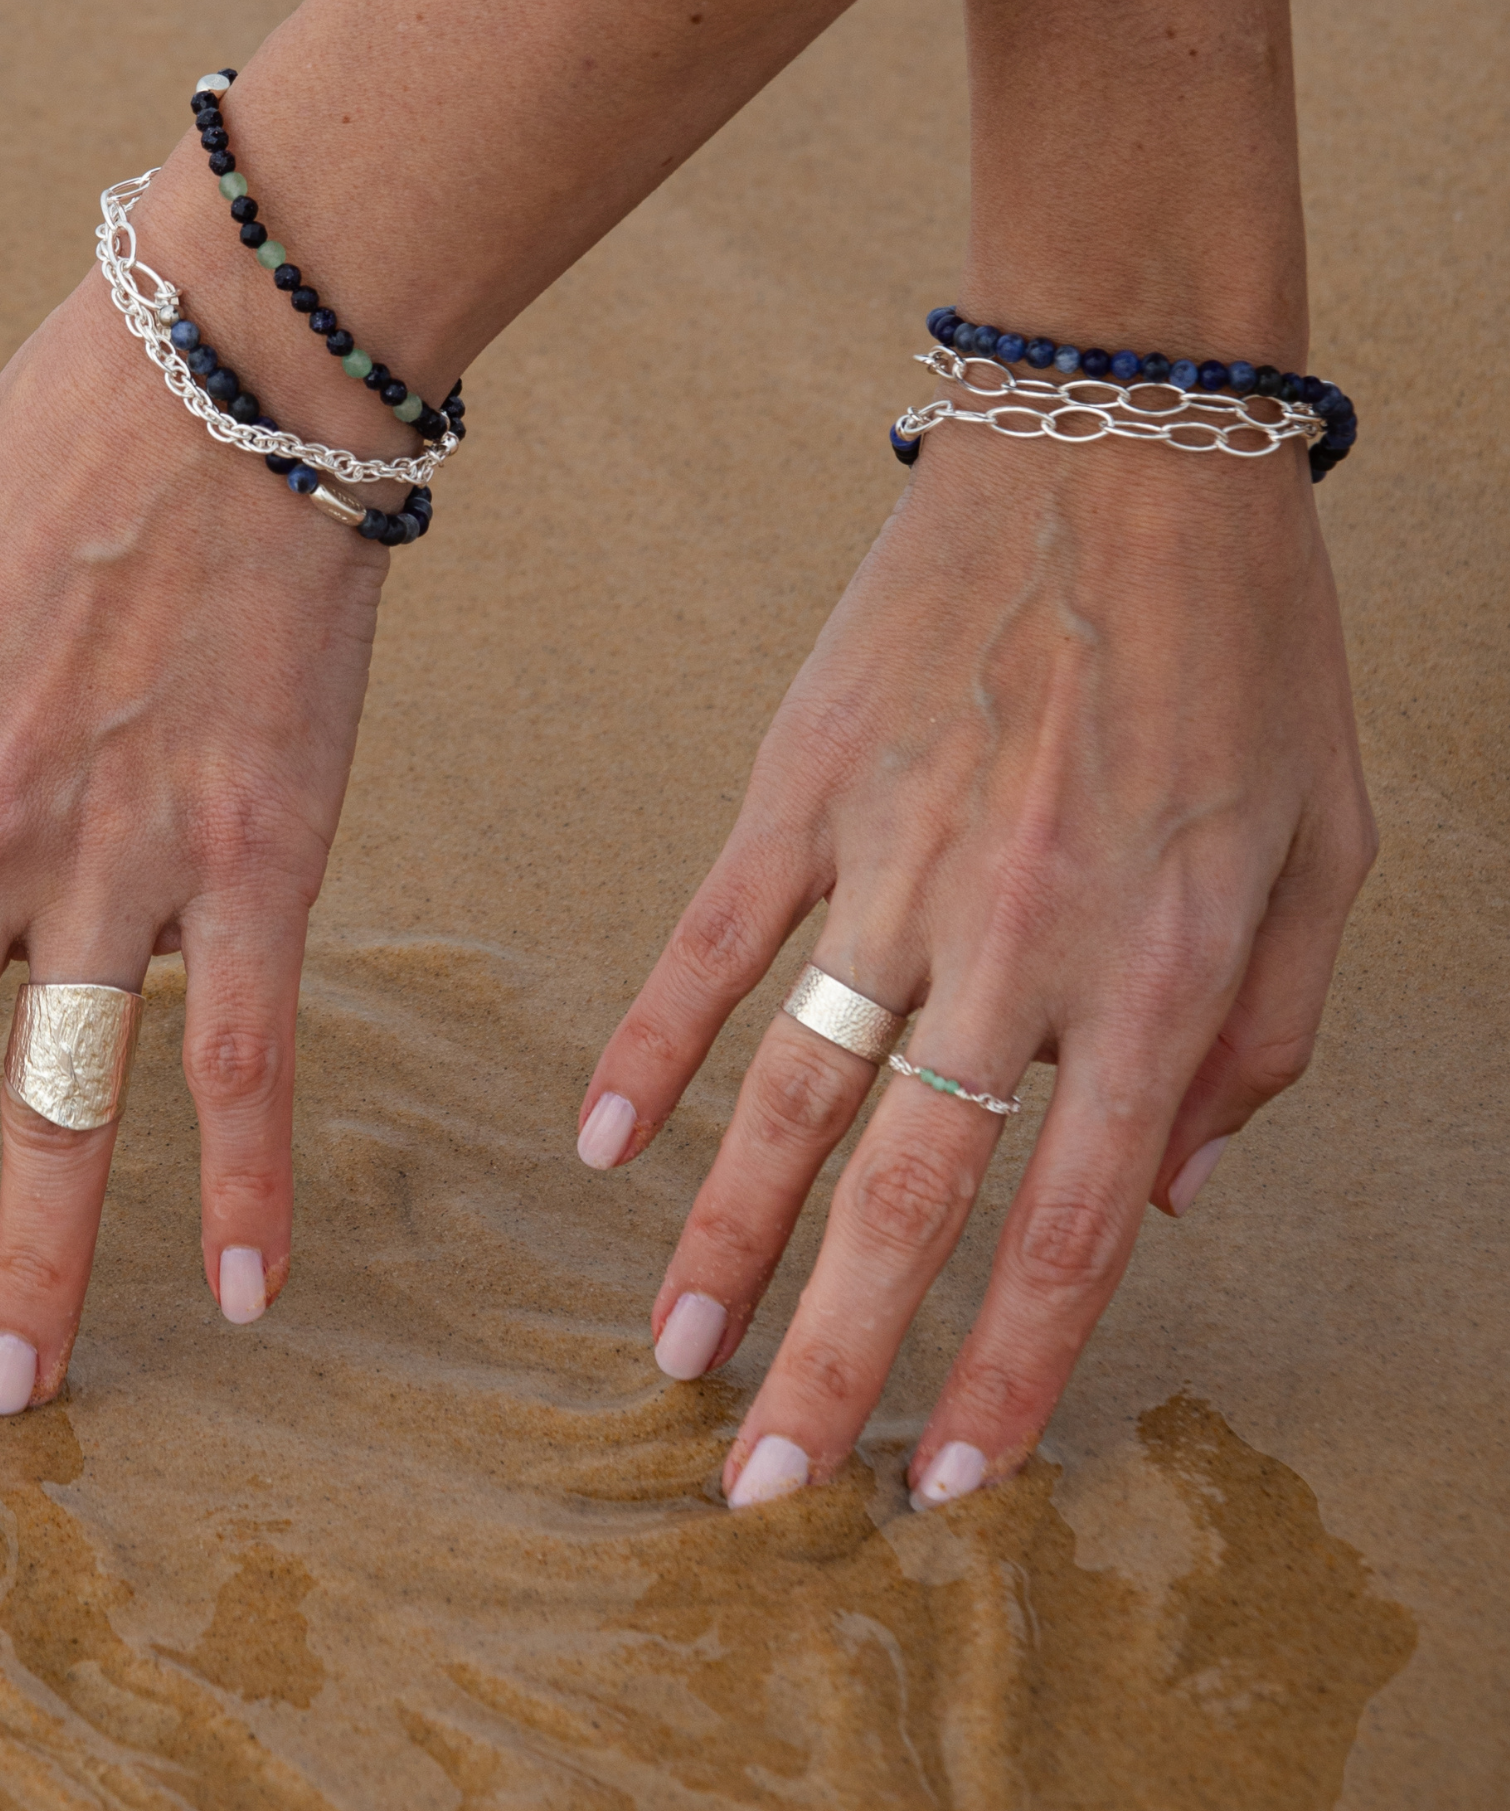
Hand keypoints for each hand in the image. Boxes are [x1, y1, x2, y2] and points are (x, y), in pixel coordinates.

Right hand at [577, 425, 1374, 1506]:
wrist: (1126, 448)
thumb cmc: (1248, 649)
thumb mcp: (1329, 850)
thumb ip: (1266, 1043)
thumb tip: (1162, 1192)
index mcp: (1161, 971)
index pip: (1073, 1225)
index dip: (1005, 1366)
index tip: (939, 1475)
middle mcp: (1016, 942)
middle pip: (905, 1194)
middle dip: (831, 1358)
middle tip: (756, 1480)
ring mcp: (891, 861)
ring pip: (793, 1089)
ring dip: (725, 1236)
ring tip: (669, 1350)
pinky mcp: (802, 785)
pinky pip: (712, 941)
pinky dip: (650, 1044)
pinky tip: (600, 1142)